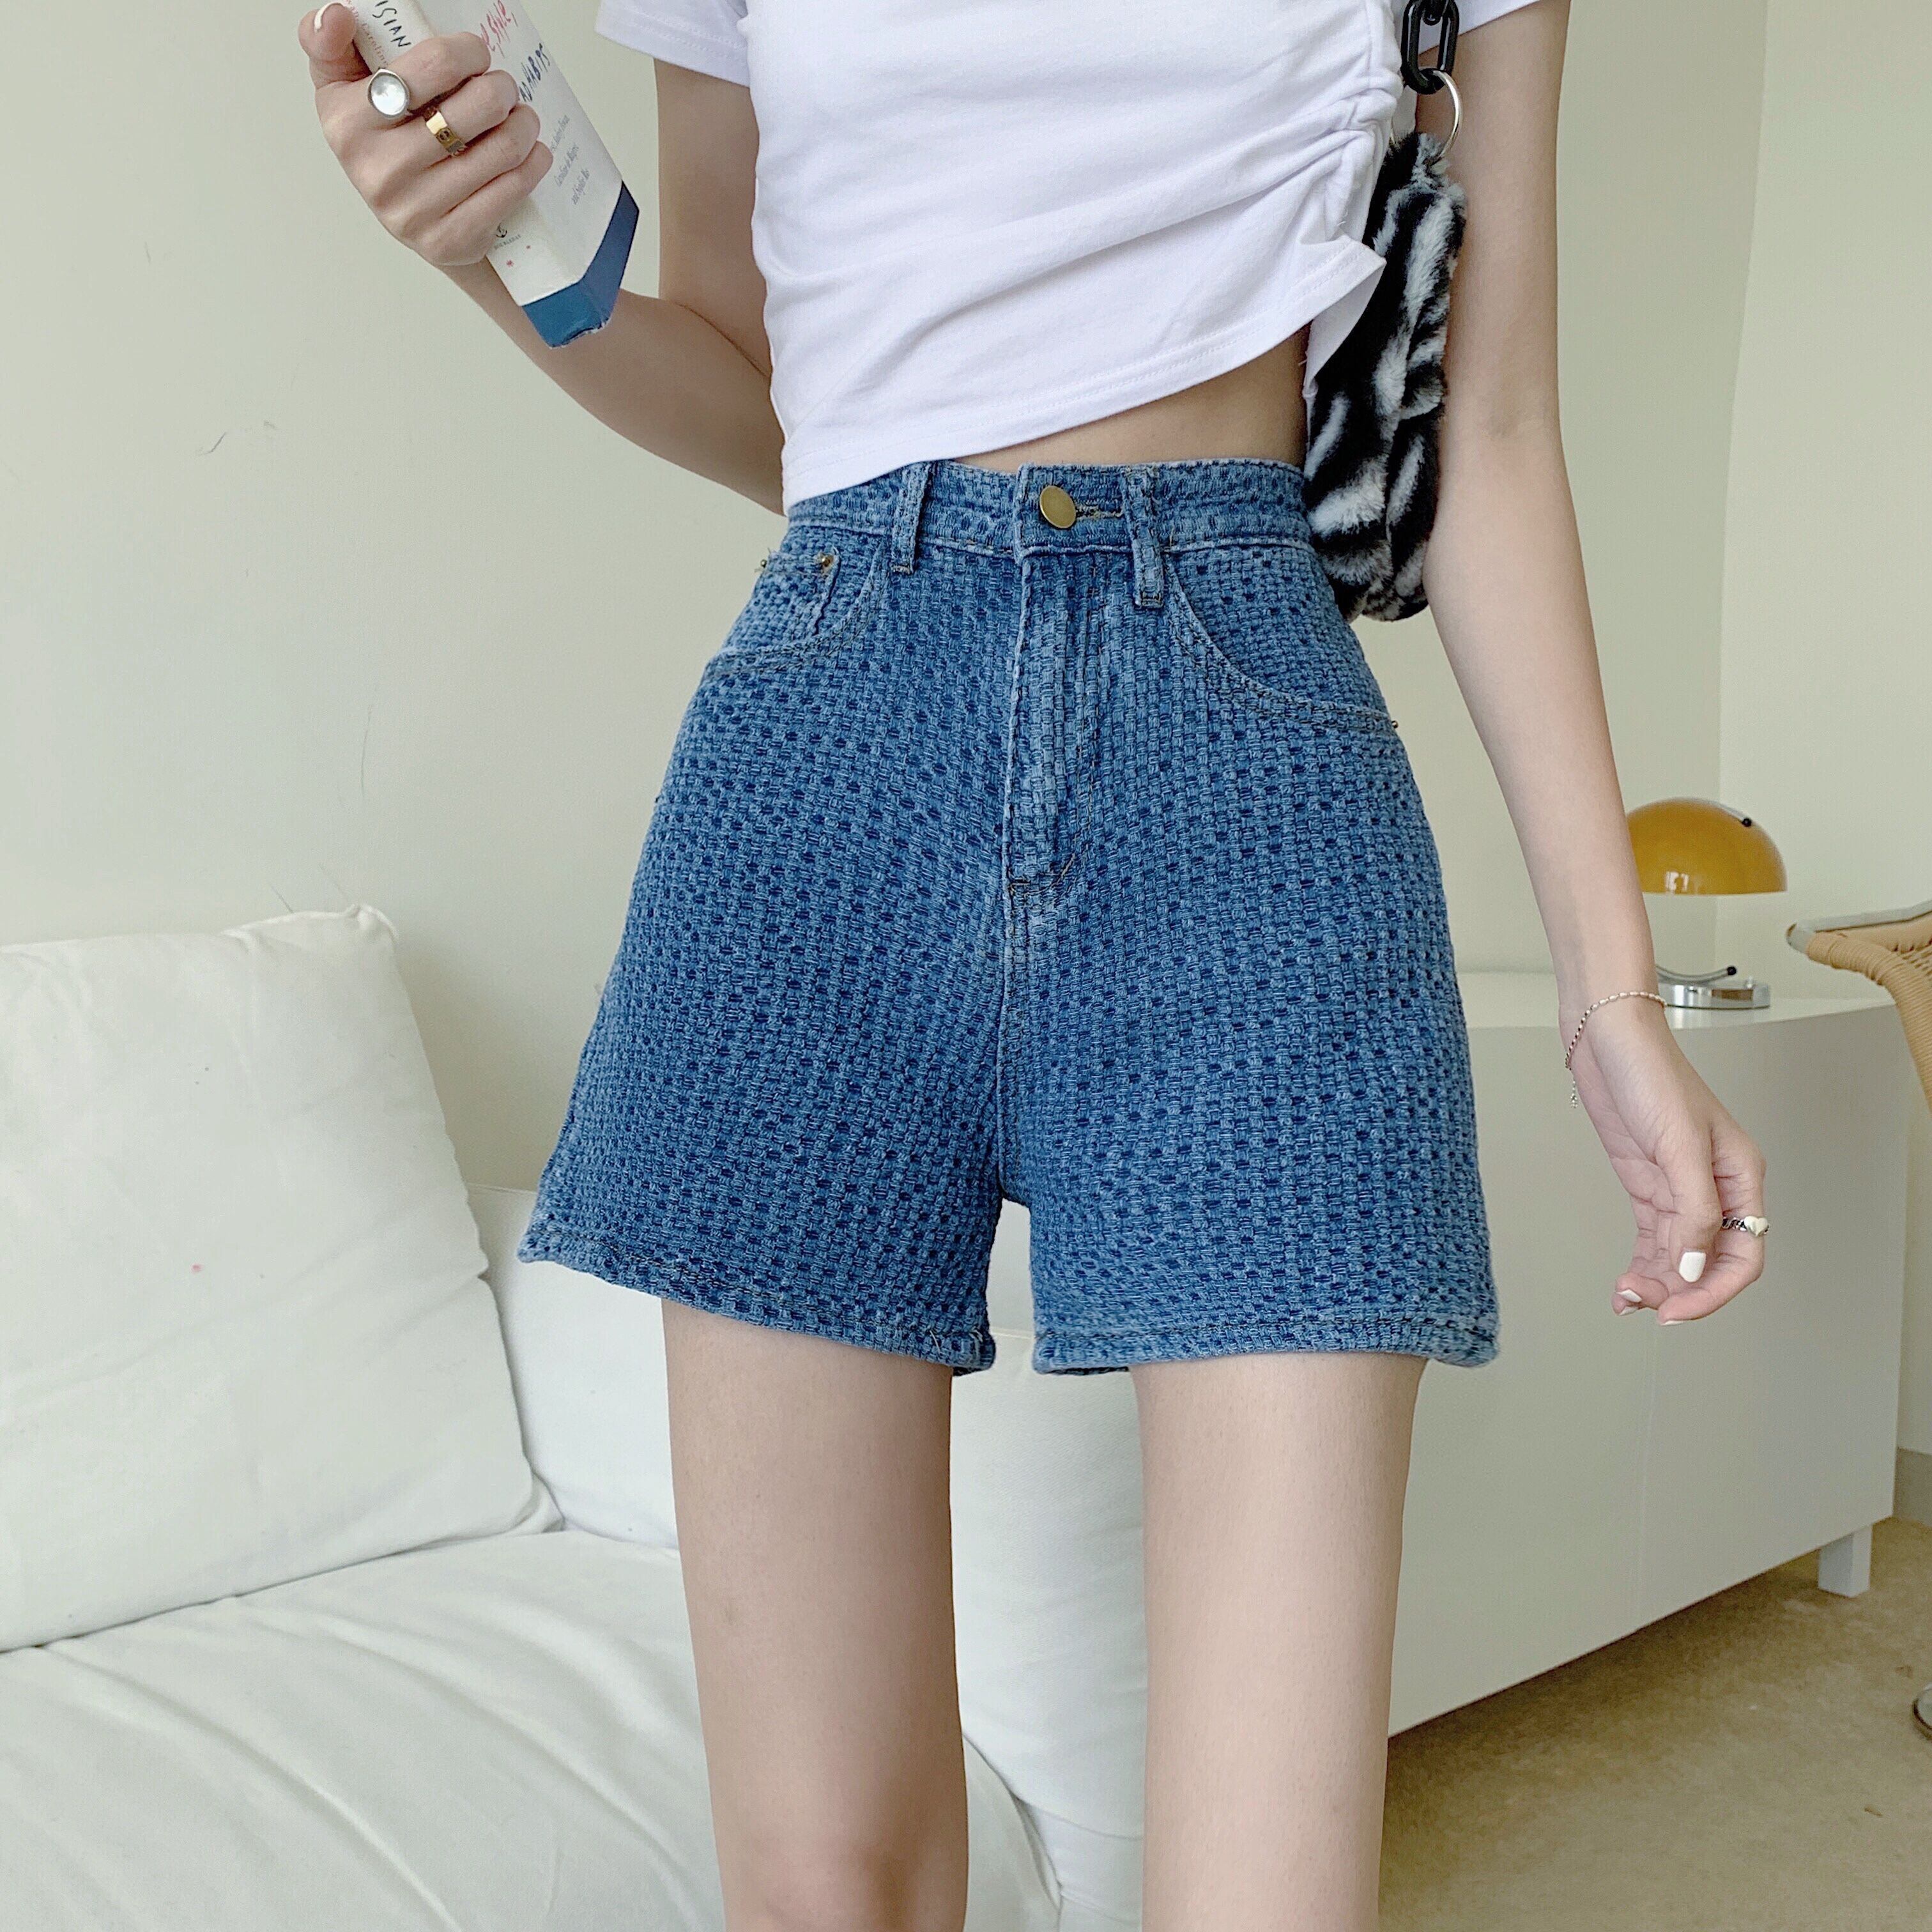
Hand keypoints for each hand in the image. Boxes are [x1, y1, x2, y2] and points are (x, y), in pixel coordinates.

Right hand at [300, 5, 550, 269]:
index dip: (467, 52)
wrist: (405, 216)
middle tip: (504, 88)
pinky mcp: (447, 241)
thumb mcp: (344, 87)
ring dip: (524, 125)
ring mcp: (414, 210)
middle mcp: (377, 169)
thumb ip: (331, 43)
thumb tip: (337, 14)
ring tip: (522, 118)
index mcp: (348, 120)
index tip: (476, 54)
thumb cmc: (380, 139)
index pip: (433, 65)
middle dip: (502, 88)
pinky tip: (533, 153)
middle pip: (476, 106)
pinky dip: (532, 164)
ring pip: (501, 149)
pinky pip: (509, 191)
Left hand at [1565, 995, 1767, 1323]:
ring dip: (1658, 1284)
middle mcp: (1714, 1188)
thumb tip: (1696, 1268)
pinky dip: (1644, 1267)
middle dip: (1681, 1290)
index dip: (1715, 1289)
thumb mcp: (1679, 1144)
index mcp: (1740, 1177)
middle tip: (1646, 1306)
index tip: (1679, 1309)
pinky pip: (1655, 1241)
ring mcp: (1680, 1189)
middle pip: (1711, 1262)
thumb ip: (1694, 1211)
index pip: (1744, 1254)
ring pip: (1681, 1257)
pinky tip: (1627, 1287)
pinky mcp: (1649, 1187)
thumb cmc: (1651, 1074)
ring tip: (1627, 1299)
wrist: (1606, 1040)